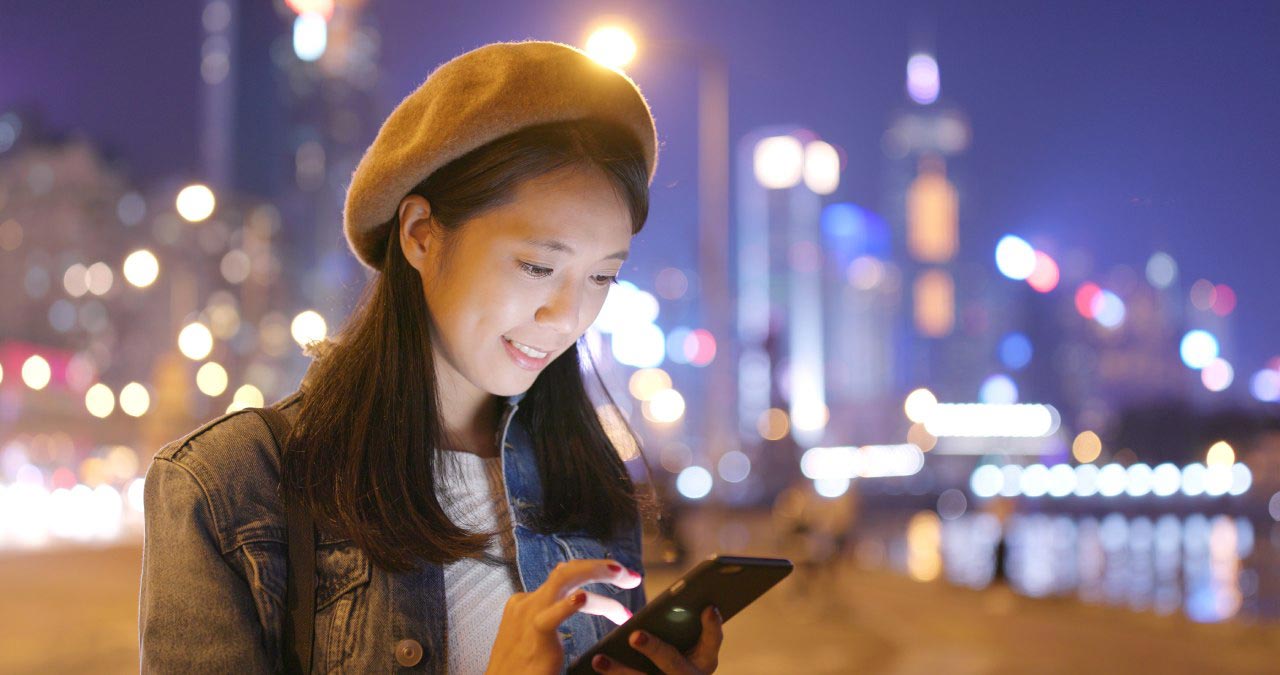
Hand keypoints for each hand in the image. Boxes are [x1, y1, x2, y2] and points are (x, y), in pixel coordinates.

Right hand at [485, 559, 642, 674]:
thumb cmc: (522, 671)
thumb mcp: (538, 638)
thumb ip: (555, 616)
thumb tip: (579, 596)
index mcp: (528, 604)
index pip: (565, 578)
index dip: (595, 574)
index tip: (622, 579)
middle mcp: (528, 603)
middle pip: (568, 571)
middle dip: (601, 567)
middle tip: (633, 576)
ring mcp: (529, 615)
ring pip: (564, 579)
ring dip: (598, 571)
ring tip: (626, 577)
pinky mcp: (534, 634)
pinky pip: (552, 615)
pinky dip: (568, 605)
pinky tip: (583, 599)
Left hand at [590, 605, 722, 673]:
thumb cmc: (679, 652)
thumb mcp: (688, 640)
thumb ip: (685, 620)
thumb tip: (679, 597)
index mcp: (704, 659)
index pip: (712, 641)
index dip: (713, 627)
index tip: (708, 608)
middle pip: (672, 663)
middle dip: (654, 649)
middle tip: (635, 635)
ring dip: (619, 671)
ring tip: (598, 659)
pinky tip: (592, 668)